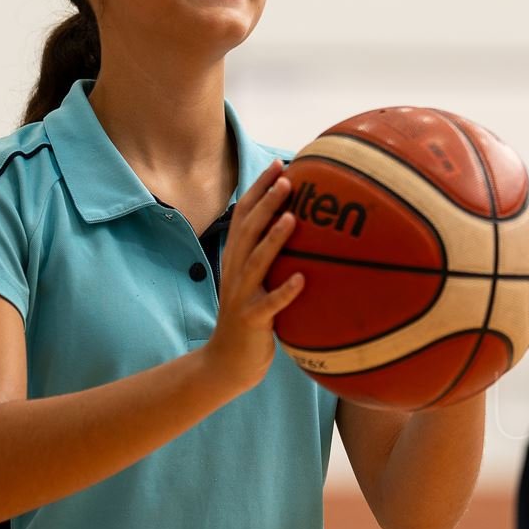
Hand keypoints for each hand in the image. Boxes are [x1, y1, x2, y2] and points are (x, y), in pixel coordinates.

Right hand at [202, 159, 305, 393]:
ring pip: (256, 262)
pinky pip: (270, 305)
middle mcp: (235, 272)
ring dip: (274, 239)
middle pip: (247, 230)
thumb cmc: (252, 319)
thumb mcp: (258, 282)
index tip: (280, 164)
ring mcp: (241, 296)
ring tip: (292, 218)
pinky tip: (302, 280)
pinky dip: (285, 291)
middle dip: (266, 202)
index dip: (259, 189)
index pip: (244, 216)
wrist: (227, 365)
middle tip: (287, 178)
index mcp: (236, 259)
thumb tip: (302, 226)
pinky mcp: (251, 320)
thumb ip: (270, 256)